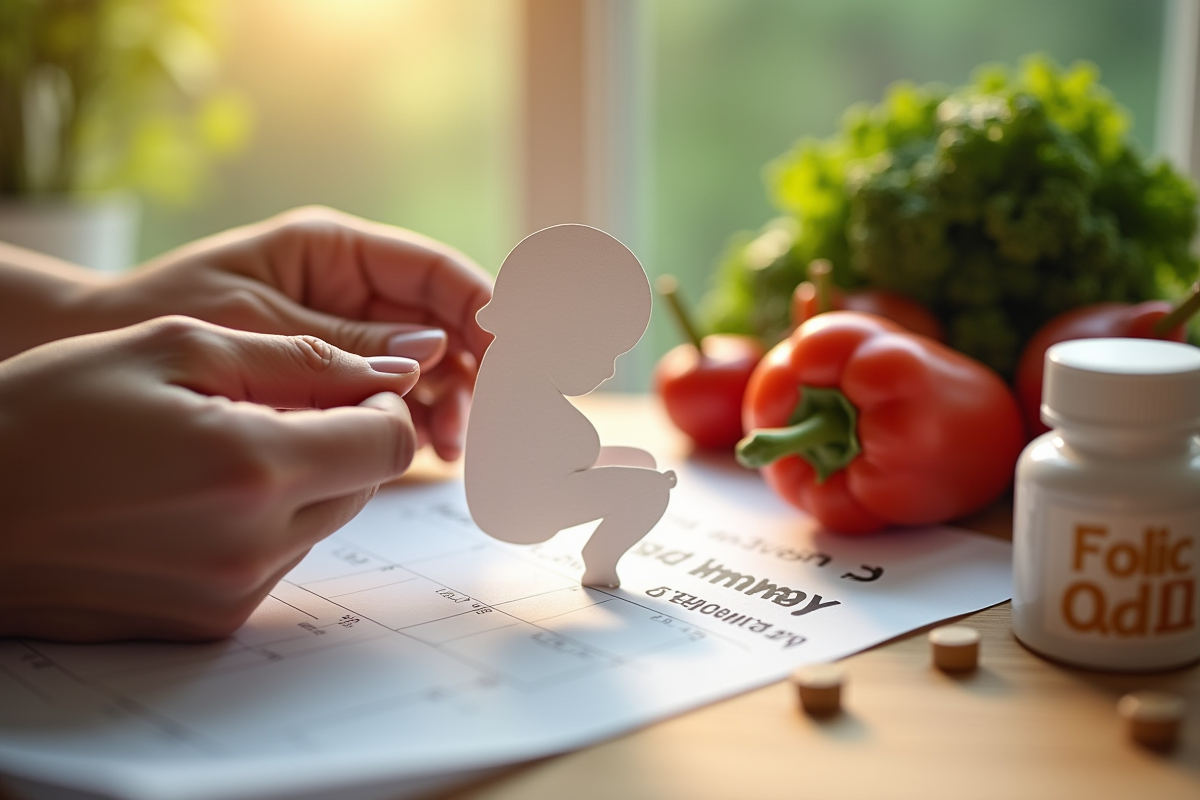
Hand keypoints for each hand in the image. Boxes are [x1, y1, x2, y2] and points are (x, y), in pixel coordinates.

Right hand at [0, 316, 419, 641]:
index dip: (381, 404)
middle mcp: (255, 545)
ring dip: (300, 479)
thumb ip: (299, 358)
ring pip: (324, 522)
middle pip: (365, 485)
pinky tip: (197, 494)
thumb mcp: (174, 347)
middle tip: (273, 407)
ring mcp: (233, 593)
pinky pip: (278, 560)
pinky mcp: (210, 621)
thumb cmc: (49, 412)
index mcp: (254, 469)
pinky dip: (263, 521)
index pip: (391, 443)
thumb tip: (392, 370)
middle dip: (341, 439)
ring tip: (219, 448)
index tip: (346, 383)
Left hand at [88, 206, 492, 459]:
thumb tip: (431, 353)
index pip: (435, 270)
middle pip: (448, 320)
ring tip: (450, 448)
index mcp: (335, 250)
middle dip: (478, 366)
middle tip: (493, 415)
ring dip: (456, 401)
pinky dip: (423, 420)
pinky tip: (429, 452)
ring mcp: (352, 334)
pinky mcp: (343, 377)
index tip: (513, 349)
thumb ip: (342, 340)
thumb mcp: (255, 323)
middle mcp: (353, 288)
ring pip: (435, 364)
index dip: (484, 306)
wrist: (98, 352)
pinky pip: (402, 395)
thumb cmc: (162, 315)